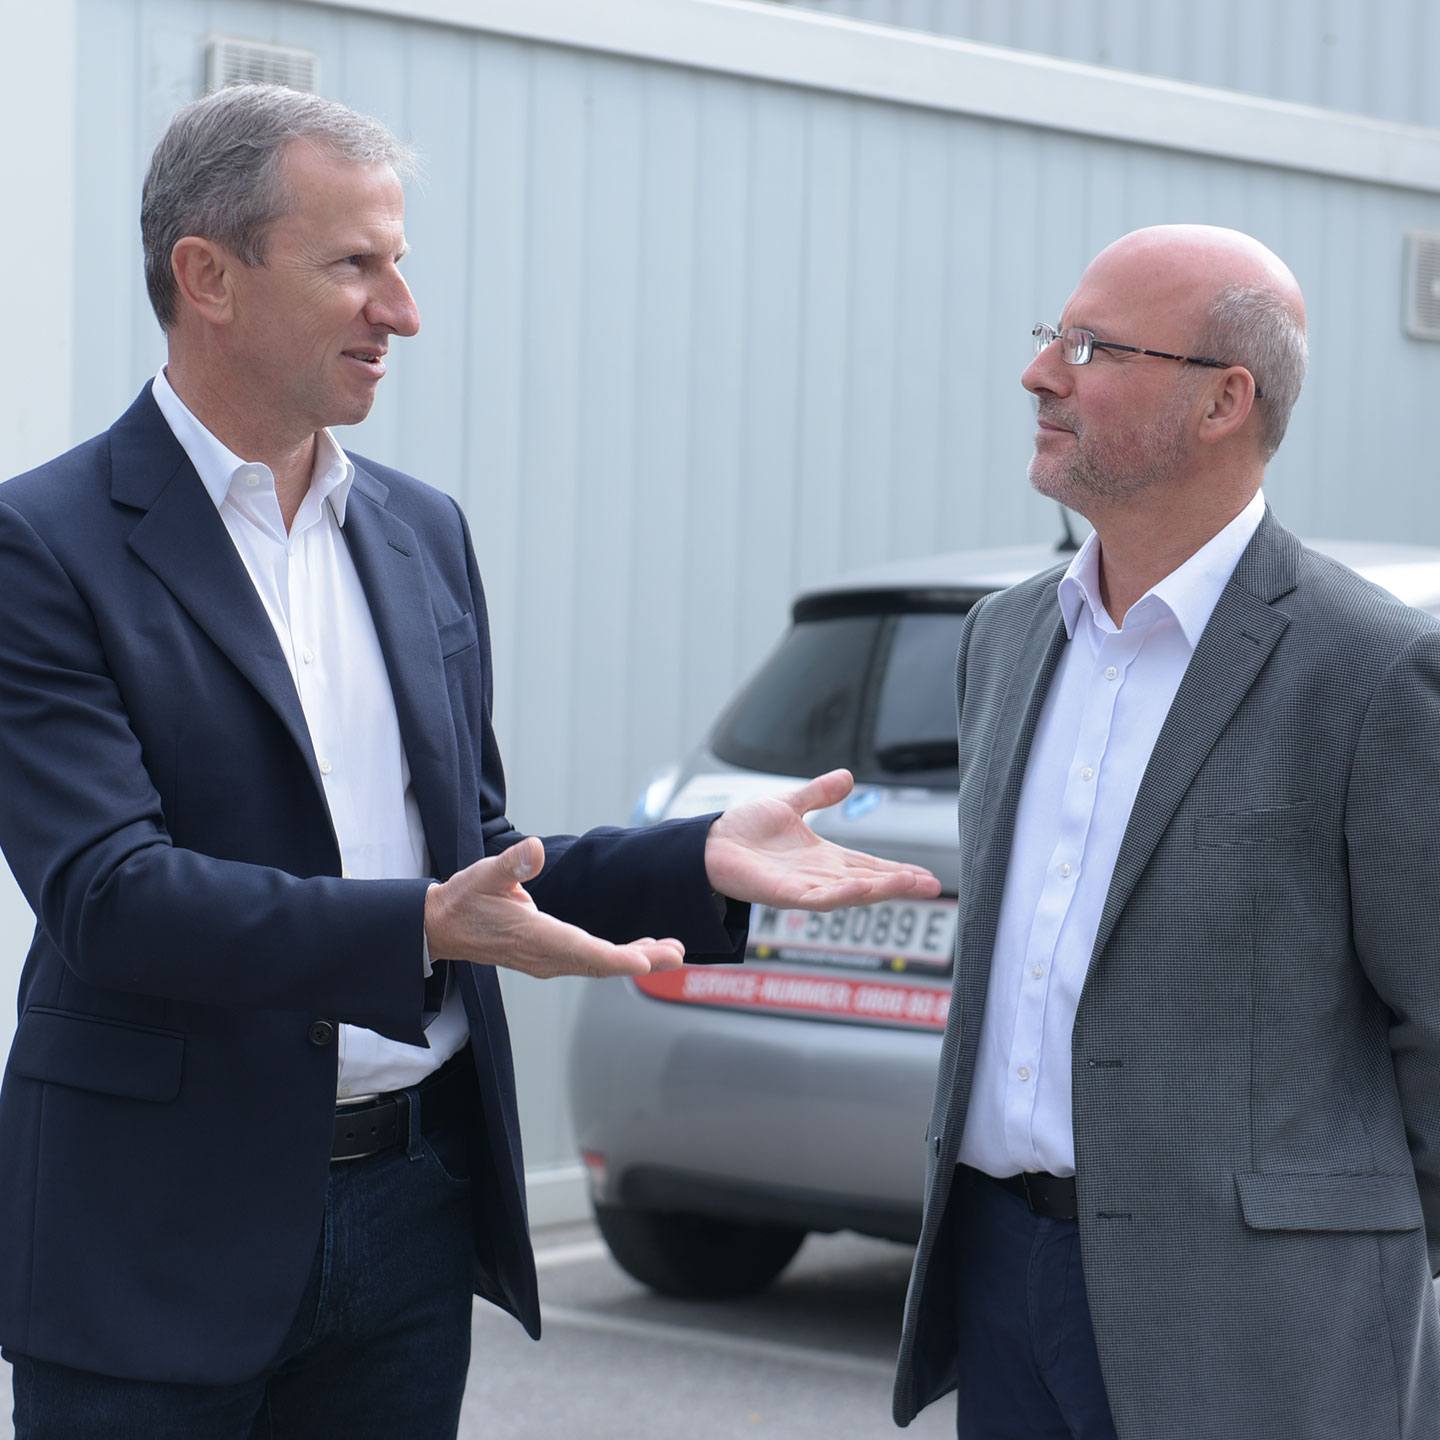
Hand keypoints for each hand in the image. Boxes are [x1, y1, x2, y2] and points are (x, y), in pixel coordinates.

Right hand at [425, 838, 684, 978]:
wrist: (442, 926)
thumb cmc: (465, 899)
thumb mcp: (483, 874)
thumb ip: (511, 863)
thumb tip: (533, 849)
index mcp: (533, 937)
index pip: (582, 951)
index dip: (616, 958)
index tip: (645, 962)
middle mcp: (545, 955)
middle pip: (599, 963)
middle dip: (639, 959)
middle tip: (676, 954)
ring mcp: (547, 960)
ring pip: (597, 965)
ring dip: (634, 959)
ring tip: (670, 952)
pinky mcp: (549, 957)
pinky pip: (589, 962)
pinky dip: (617, 958)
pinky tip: (640, 951)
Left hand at [704, 768, 941, 910]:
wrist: (707, 844)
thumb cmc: (744, 831)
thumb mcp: (790, 806)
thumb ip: (819, 794)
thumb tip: (848, 777)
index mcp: (823, 859)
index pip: (869, 867)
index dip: (897, 872)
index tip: (927, 877)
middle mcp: (818, 877)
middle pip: (868, 883)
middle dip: (900, 885)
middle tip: (933, 886)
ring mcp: (803, 888)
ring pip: (850, 893)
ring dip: (881, 890)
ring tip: (911, 885)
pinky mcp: (784, 895)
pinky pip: (817, 898)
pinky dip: (841, 894)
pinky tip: (863, 888)